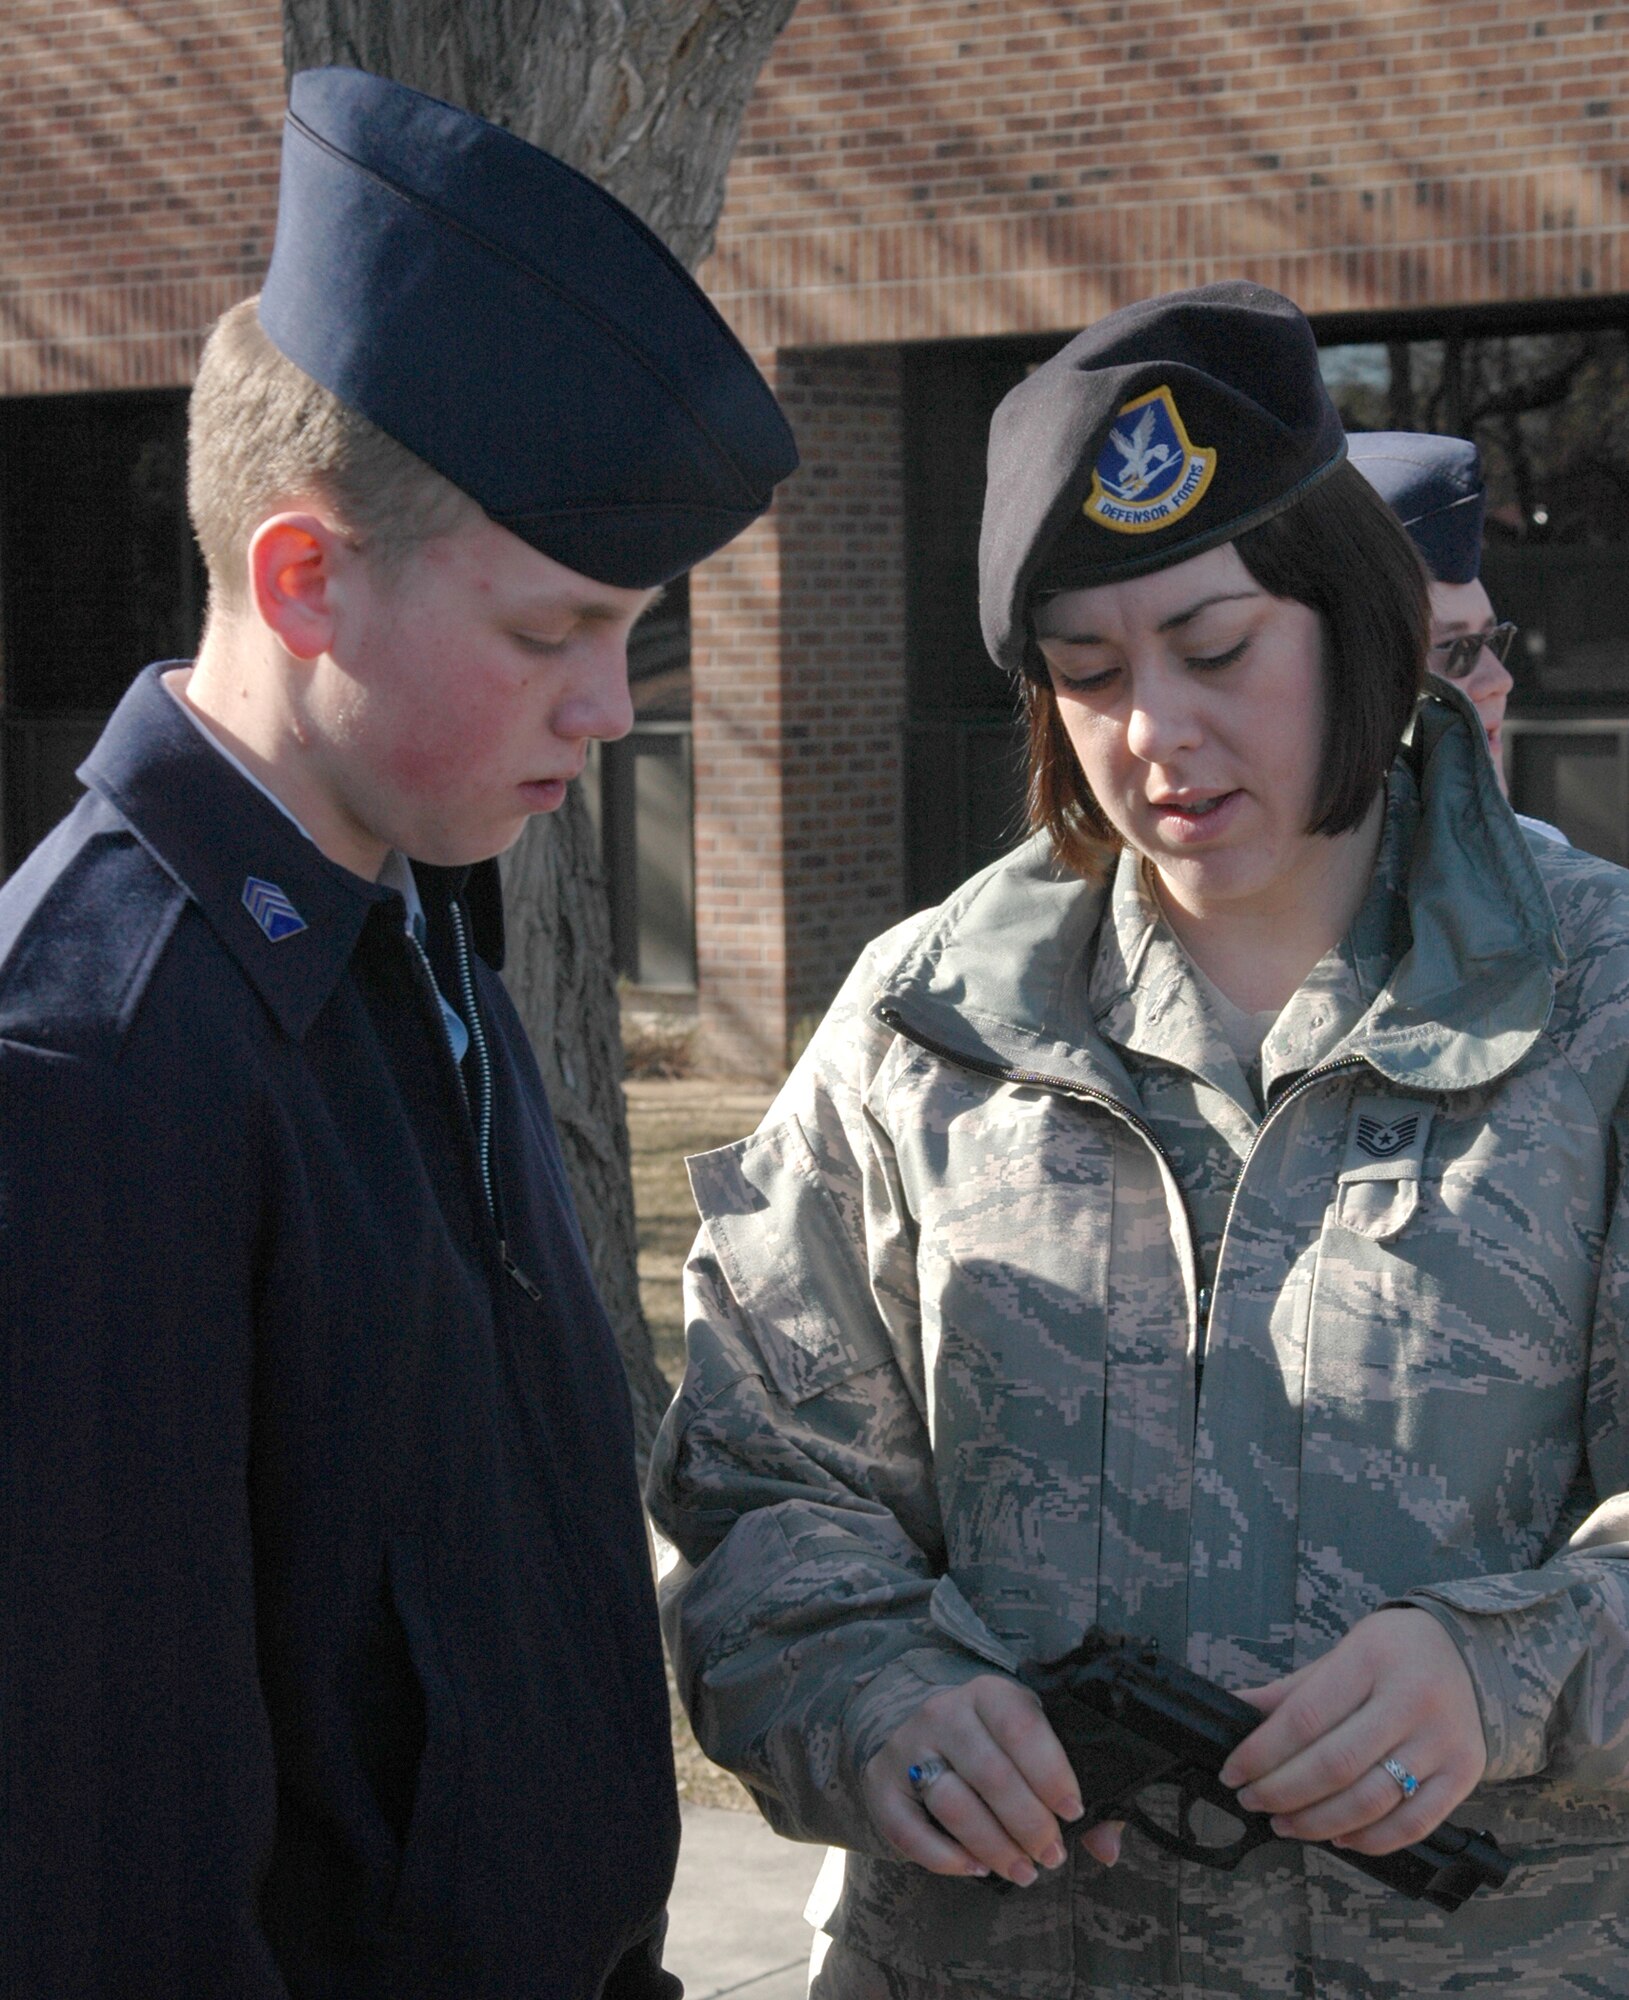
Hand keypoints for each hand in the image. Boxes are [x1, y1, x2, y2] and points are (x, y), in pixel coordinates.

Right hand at [862, 1674, 1120, 1884]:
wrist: (917, 1728)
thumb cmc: (993, 1744)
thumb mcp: (1031, 1746)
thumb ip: (1072, 1792)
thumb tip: (1108, 1848)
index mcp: (989, 1693)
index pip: (1021, 1726)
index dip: (1051, 1772)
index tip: (1074, 1812)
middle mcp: (944, 1712)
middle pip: (990, 1773)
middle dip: (1028, 1823)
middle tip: (1052, 1856)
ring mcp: (908, 1746)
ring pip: (952, 1802)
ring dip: (992, 1846)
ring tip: (1023, 1870)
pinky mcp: (881, 1784)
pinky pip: (907, 1829)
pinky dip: (943, 1857)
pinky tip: (975, 1869)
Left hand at [1217, 1608, 1486, 1855]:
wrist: (1464, 1651)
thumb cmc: (1390, 1652)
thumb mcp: (1340, 1653)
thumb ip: (1292, 1691)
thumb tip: (1235, 1710)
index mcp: (1371, 1659)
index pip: (1305, 1717)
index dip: (1261, 1752)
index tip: (1233, 1772)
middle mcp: (1412, 1700)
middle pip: (1336, 1765)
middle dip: (1283, 1791)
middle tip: (1252, 1801)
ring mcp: (1442, 1741)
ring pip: (1372, 1801)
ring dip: (1318, 1822)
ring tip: (1284, 1823)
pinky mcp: (1464, 1774)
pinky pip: (1414, 1824)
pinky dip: (1371, 1840)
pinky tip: (1338, 1837)